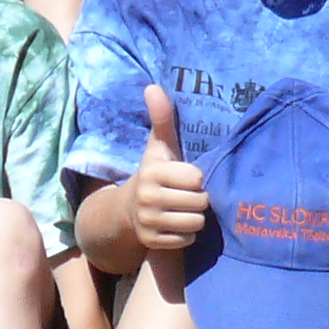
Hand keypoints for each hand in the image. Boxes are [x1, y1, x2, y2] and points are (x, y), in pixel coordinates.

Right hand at [131, 87, 209, 252]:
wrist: (128, 210)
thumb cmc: (154, 173)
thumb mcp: (158, 146)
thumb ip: (161, 118)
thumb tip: (152, 86)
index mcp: (153, 172)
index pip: (197, 178)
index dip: (196, 177)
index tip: (185, 176)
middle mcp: (148, 197)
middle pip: (200, 202)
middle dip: (198, 199)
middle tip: (186, 194)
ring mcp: (149, 222)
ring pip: (196, 222)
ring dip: (194, 217)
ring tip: (183, 209)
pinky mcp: (152, 242)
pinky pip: (187, 240)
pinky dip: (186, 235)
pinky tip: (175, 224)